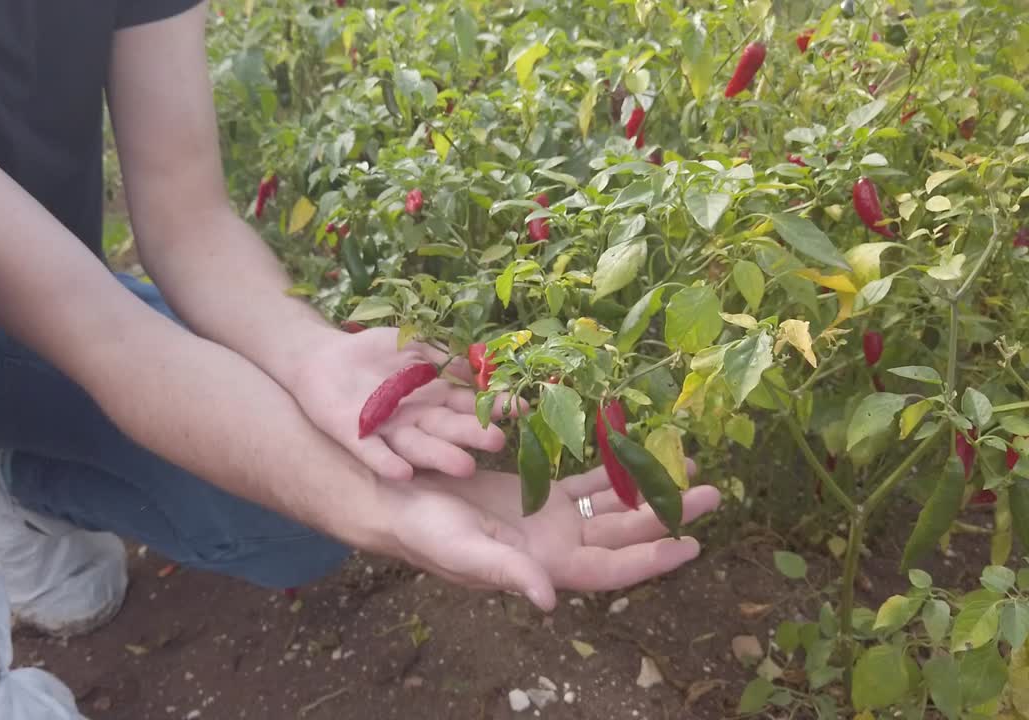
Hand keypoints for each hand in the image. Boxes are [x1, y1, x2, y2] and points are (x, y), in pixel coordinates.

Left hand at [286, 326, 513, 481]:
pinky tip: (403, 474)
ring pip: (418, 449)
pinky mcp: (357, 438)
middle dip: (472, 436)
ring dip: (439, 458)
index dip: (494, 408)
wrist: (324, 358)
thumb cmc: (376, 353)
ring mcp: (388, 432)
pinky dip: (387, 463)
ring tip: (463, 468)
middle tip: (498, 443)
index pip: (469, 406)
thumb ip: (445, 357)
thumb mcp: (416, 346)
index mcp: (434, 400)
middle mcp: (417, 422)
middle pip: (448, 431)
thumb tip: (480, 365)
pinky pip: (373, 453)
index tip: (523, 408)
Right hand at [380, 464, 720, 611]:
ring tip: (690, 470)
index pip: (609, 571)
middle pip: (623, 536)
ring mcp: (549, 519)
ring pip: (611, 507)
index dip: (650, 561)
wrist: (395, 500)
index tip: (690, 544)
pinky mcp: (536, 491)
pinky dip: (611, 467)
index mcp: (542, 566)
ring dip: (648, 490)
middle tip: (713, 494)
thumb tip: (547, 600)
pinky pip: (584, 481)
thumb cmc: (423, 530)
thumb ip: (507, 573)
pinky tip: (637, 449)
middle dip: (667, 517)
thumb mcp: (462, 550)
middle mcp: (555, 546)